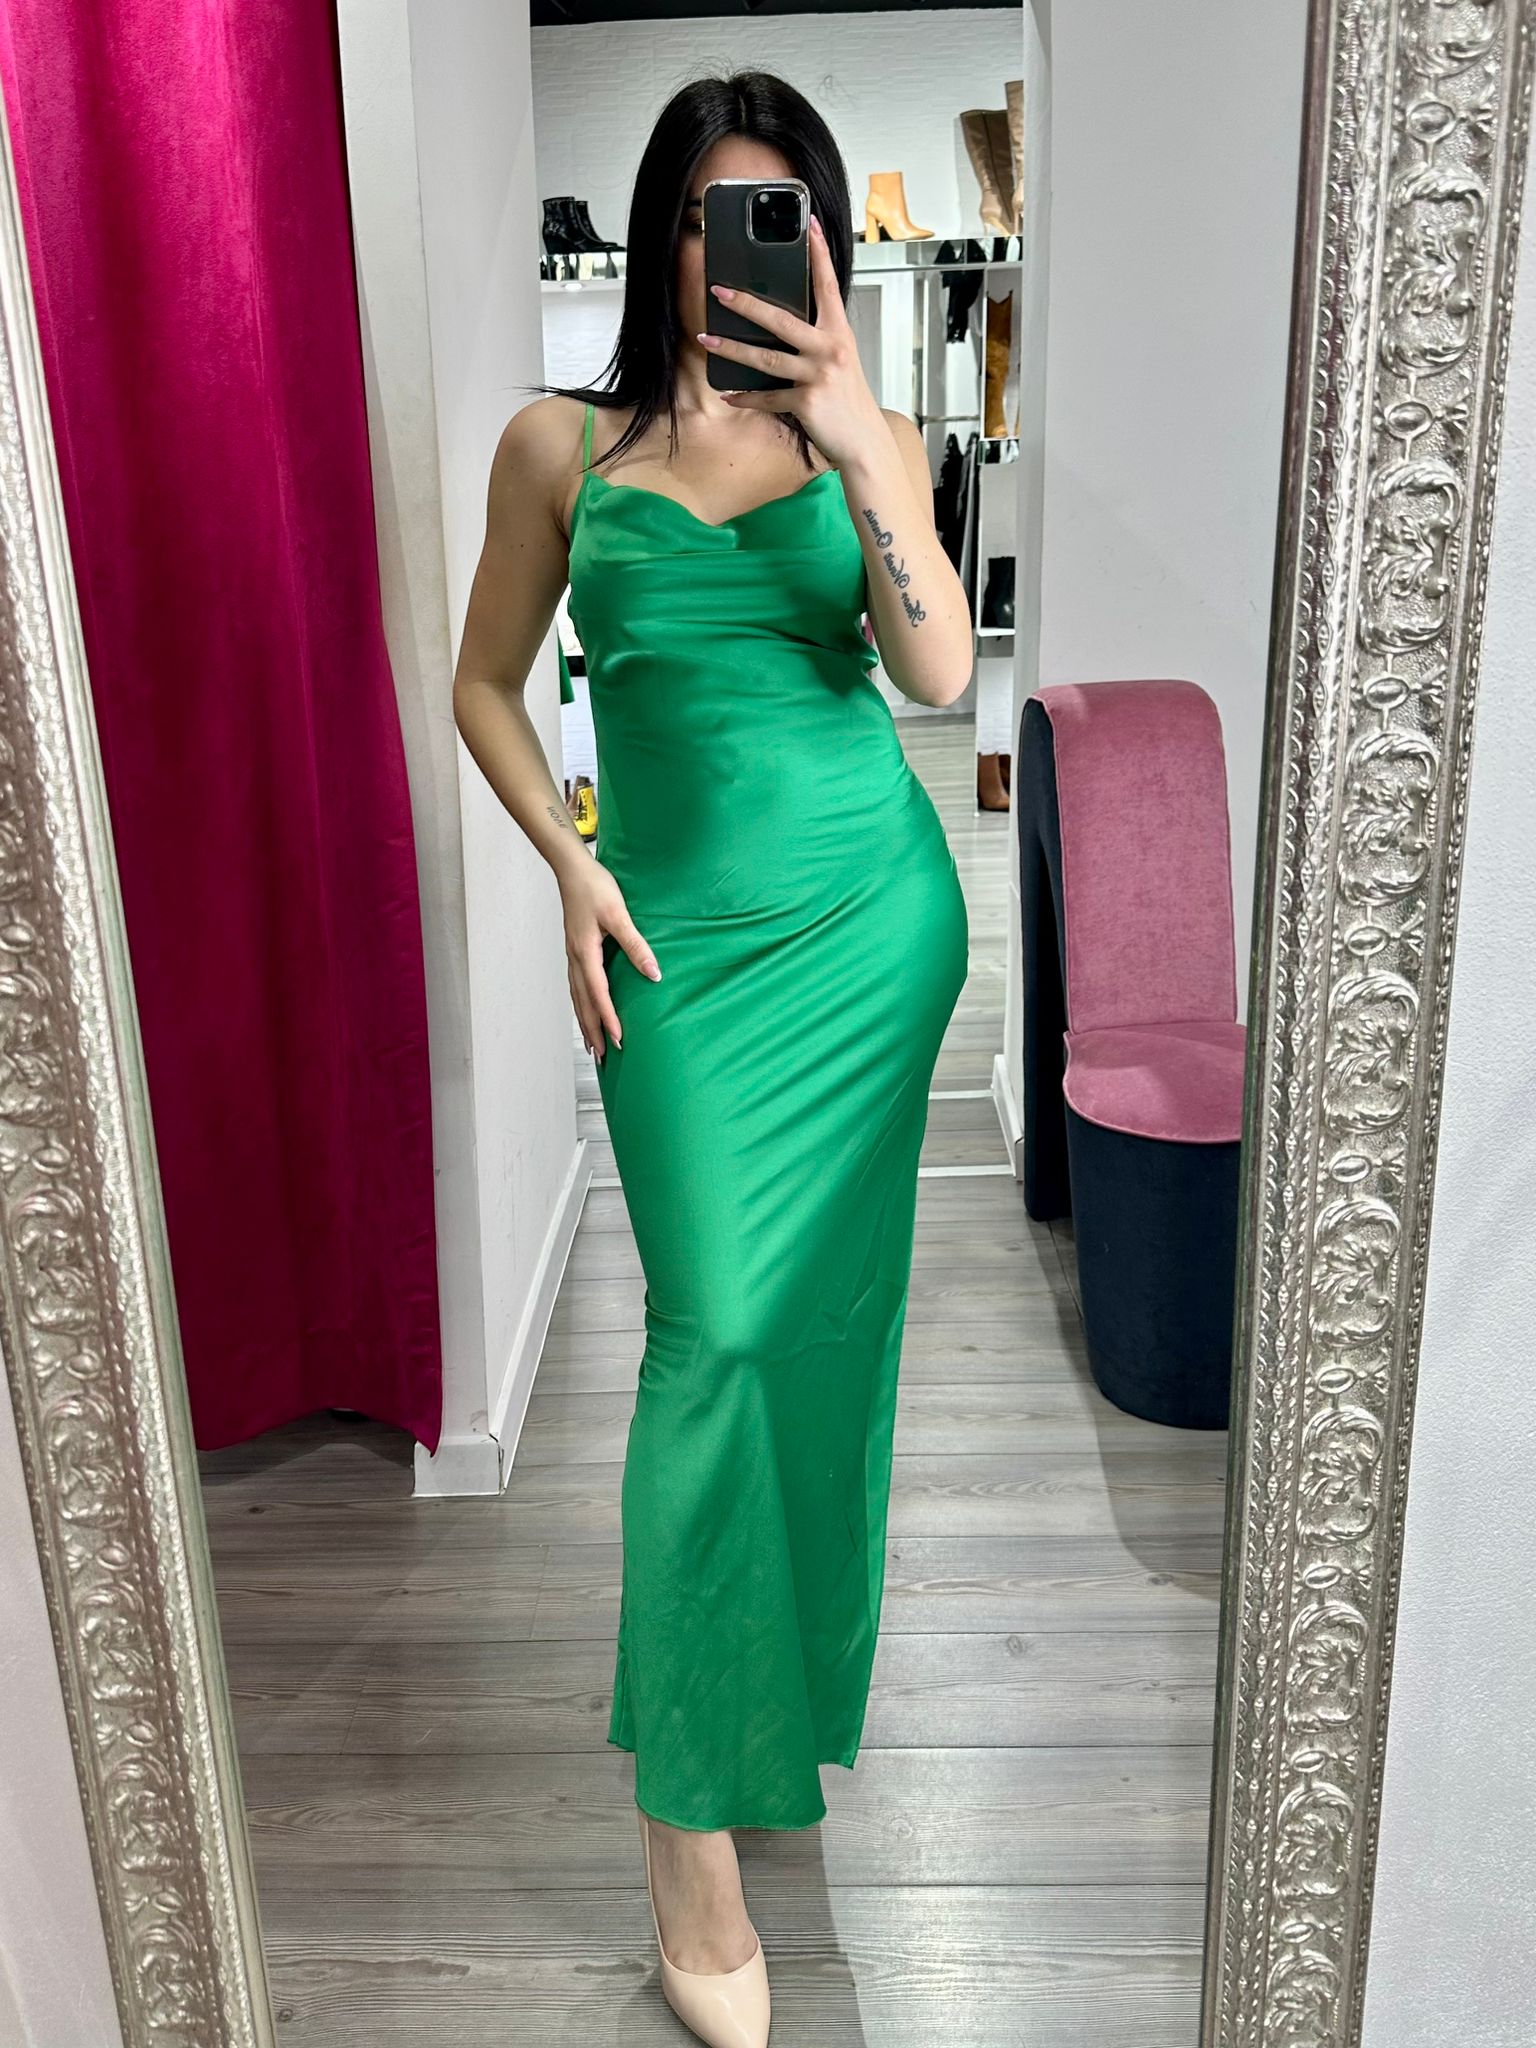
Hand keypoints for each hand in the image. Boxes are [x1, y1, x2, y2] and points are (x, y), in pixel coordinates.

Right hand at [558, 857, 660, 1061]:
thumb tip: (654, 973)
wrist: (571, 869)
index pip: (598, 994)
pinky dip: (580, 1004)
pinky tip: (585, 1010)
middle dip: (593, 1030)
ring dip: (585, 1022)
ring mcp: (572, 955)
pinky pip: (575, 986)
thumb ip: (636, 945)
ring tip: (592, 1044)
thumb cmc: (595, 887)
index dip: (608, 1018)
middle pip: (583, 1003)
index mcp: (585, 953)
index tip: (618, 1039)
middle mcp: (574, 958)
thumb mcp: (619, 914)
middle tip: (602, 1056)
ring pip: (577, 997)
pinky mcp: (574, 950)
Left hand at [698, 213, 887, 470]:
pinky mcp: (807, 402)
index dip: (818, 253)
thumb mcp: (839, 362)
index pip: (827, 285)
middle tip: (719, 291)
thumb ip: (815, 341)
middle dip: (746, 304)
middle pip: (781, 319)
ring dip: (732, 349)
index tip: (808, 224)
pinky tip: (728, 394)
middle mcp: (830, 349)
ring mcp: (818, 375)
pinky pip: (767, 397)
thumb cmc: (848, 400)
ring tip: (707, 340)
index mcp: (839, 333)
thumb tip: (776, 326)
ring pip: (766, 358)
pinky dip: (745, 397)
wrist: (864, 442)